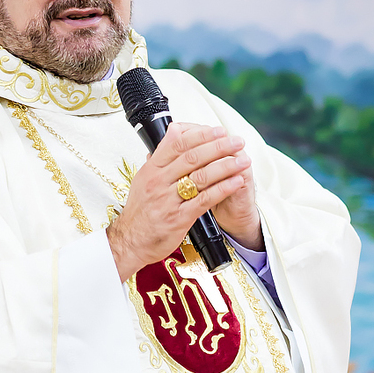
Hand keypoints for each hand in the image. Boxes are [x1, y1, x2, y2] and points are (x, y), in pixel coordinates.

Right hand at [107, 122, 259, 281]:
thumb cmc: (141, 211)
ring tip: (243, 161)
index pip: (178, 144)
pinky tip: (236, 182)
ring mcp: (168, 200)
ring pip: (201, 177)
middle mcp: (159, 182)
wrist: (130, 241)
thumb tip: (174, 131)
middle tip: (237, 142)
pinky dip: (223, 189)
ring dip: (226, 167)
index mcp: (152, 169)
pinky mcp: (179, 218)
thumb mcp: (144, 178)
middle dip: (219, 147)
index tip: (219, 131)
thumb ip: (161, 156)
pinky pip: (205, 200)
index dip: (201, 135)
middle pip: (193, 158)